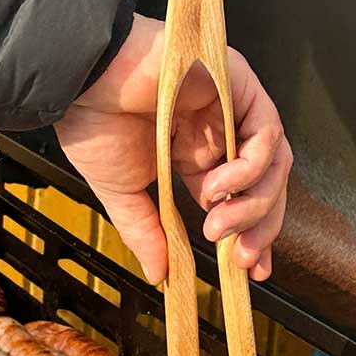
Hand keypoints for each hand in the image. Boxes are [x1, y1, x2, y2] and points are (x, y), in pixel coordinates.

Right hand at [54, 15, 291, 283]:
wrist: (82, 81)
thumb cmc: (94, 123)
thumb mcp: (121, 192)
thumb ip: (146, 231)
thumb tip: (158, 275)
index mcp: (193, 157)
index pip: (238, 199)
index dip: (250, 234)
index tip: (248, 270)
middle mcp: (218, 134)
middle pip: (264, 186)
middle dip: (258, 227)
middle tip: (238, 257)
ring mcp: (230, 110)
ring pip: (274, 163)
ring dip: (254, 202)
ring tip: (219, 222)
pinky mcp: (237, 85)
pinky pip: (266, 132)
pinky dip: (250, 167)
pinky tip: (219, 185)